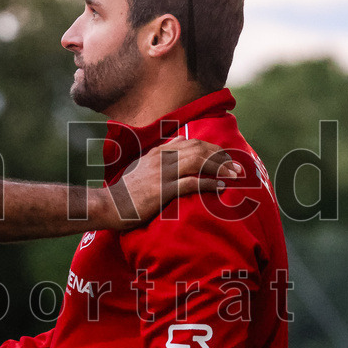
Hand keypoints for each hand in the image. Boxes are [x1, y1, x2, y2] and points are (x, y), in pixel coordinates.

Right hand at [109, 138, 242, 227]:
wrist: (110, 205)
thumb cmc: (126, 190)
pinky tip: (220, 187)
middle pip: (199, 150)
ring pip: (198, 163)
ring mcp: (161, 174)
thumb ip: (160, 157)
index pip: (192, 142)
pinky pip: (191, 184)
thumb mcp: (142, 167)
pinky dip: (208, 184)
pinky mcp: (162, 191)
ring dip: (219, 168)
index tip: (226, 157)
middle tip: (238, 167)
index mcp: (158, 152)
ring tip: (234, 175)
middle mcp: (161, 159)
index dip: (213, 148)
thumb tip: (178, 145)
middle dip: (221, 157)